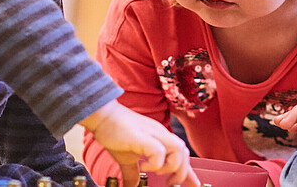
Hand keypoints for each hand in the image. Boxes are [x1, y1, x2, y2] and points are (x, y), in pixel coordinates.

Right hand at [80, 101, 199, 186]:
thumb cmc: (114, 133)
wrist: (102, 116)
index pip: (181, 155)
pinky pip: (159, 151)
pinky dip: (155, 163)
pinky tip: (144, 166)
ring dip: (171, 166)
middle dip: (182, 172)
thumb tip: (131, 185)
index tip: (194, 185)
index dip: (189, 172)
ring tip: (156, 171)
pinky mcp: (143, 136)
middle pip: (184, 152)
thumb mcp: (126, 158)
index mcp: (161, 139)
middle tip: (170, 183)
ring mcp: (154, 134)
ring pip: (178, 150)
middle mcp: (161, 135)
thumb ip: (132, 172)